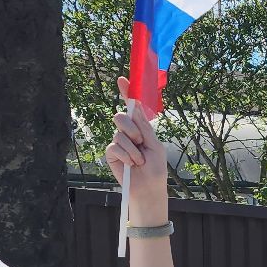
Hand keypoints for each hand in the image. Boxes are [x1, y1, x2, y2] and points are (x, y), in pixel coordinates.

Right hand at [106, 76, 171, 223]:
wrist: (148, 187)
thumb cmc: (155, 168)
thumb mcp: (154, 145)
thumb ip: (144, 127)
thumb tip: (134, 106)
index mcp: (141, 128)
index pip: (132, 107)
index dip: (126, 92)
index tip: (122, 79)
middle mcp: (128, 132)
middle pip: (120, 116)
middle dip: (131, 128)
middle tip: (140, 142)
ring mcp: (118, 142)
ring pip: (119, 133)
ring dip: (132, 148)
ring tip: (139, 160)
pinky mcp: (111, 153)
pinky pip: (114, 146)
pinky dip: (126, 155)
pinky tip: (131, 164)